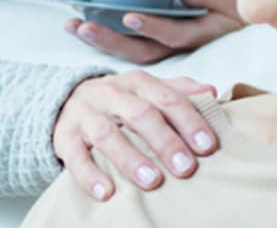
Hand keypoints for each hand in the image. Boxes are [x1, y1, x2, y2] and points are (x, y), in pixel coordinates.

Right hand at [52, 70, 217, 200]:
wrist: (66, 100)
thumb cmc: (120, 101)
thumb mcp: (147, 91)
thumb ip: (178, 91)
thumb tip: (212, 92)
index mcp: (137, 82)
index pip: (167, 98)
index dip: (189, 121)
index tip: (208, 146)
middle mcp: (110, 93)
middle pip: (140, 114)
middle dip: (165, 141)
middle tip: (186, 168)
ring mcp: (85, 114)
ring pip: (107, 134)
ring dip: (131, 158)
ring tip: (152, 181)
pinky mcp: (64, 136)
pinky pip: (75, 156)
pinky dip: (90, 175)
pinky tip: (106, 193)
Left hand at [64, 0, 244, 63]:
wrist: (237, 34)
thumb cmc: (232, 13)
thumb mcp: (230, 1)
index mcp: (197, 36)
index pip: (172, 35)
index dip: (151, 28)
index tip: (129, 17)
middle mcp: (176, 50)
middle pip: (139, 51)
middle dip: (109, 40)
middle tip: (81, 26)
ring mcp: (162, 51)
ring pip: (128, 52)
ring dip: (99, 41)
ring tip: (73, 27)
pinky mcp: (153, 47)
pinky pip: (126, 48)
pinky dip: (103, 40)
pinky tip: (80, 28)